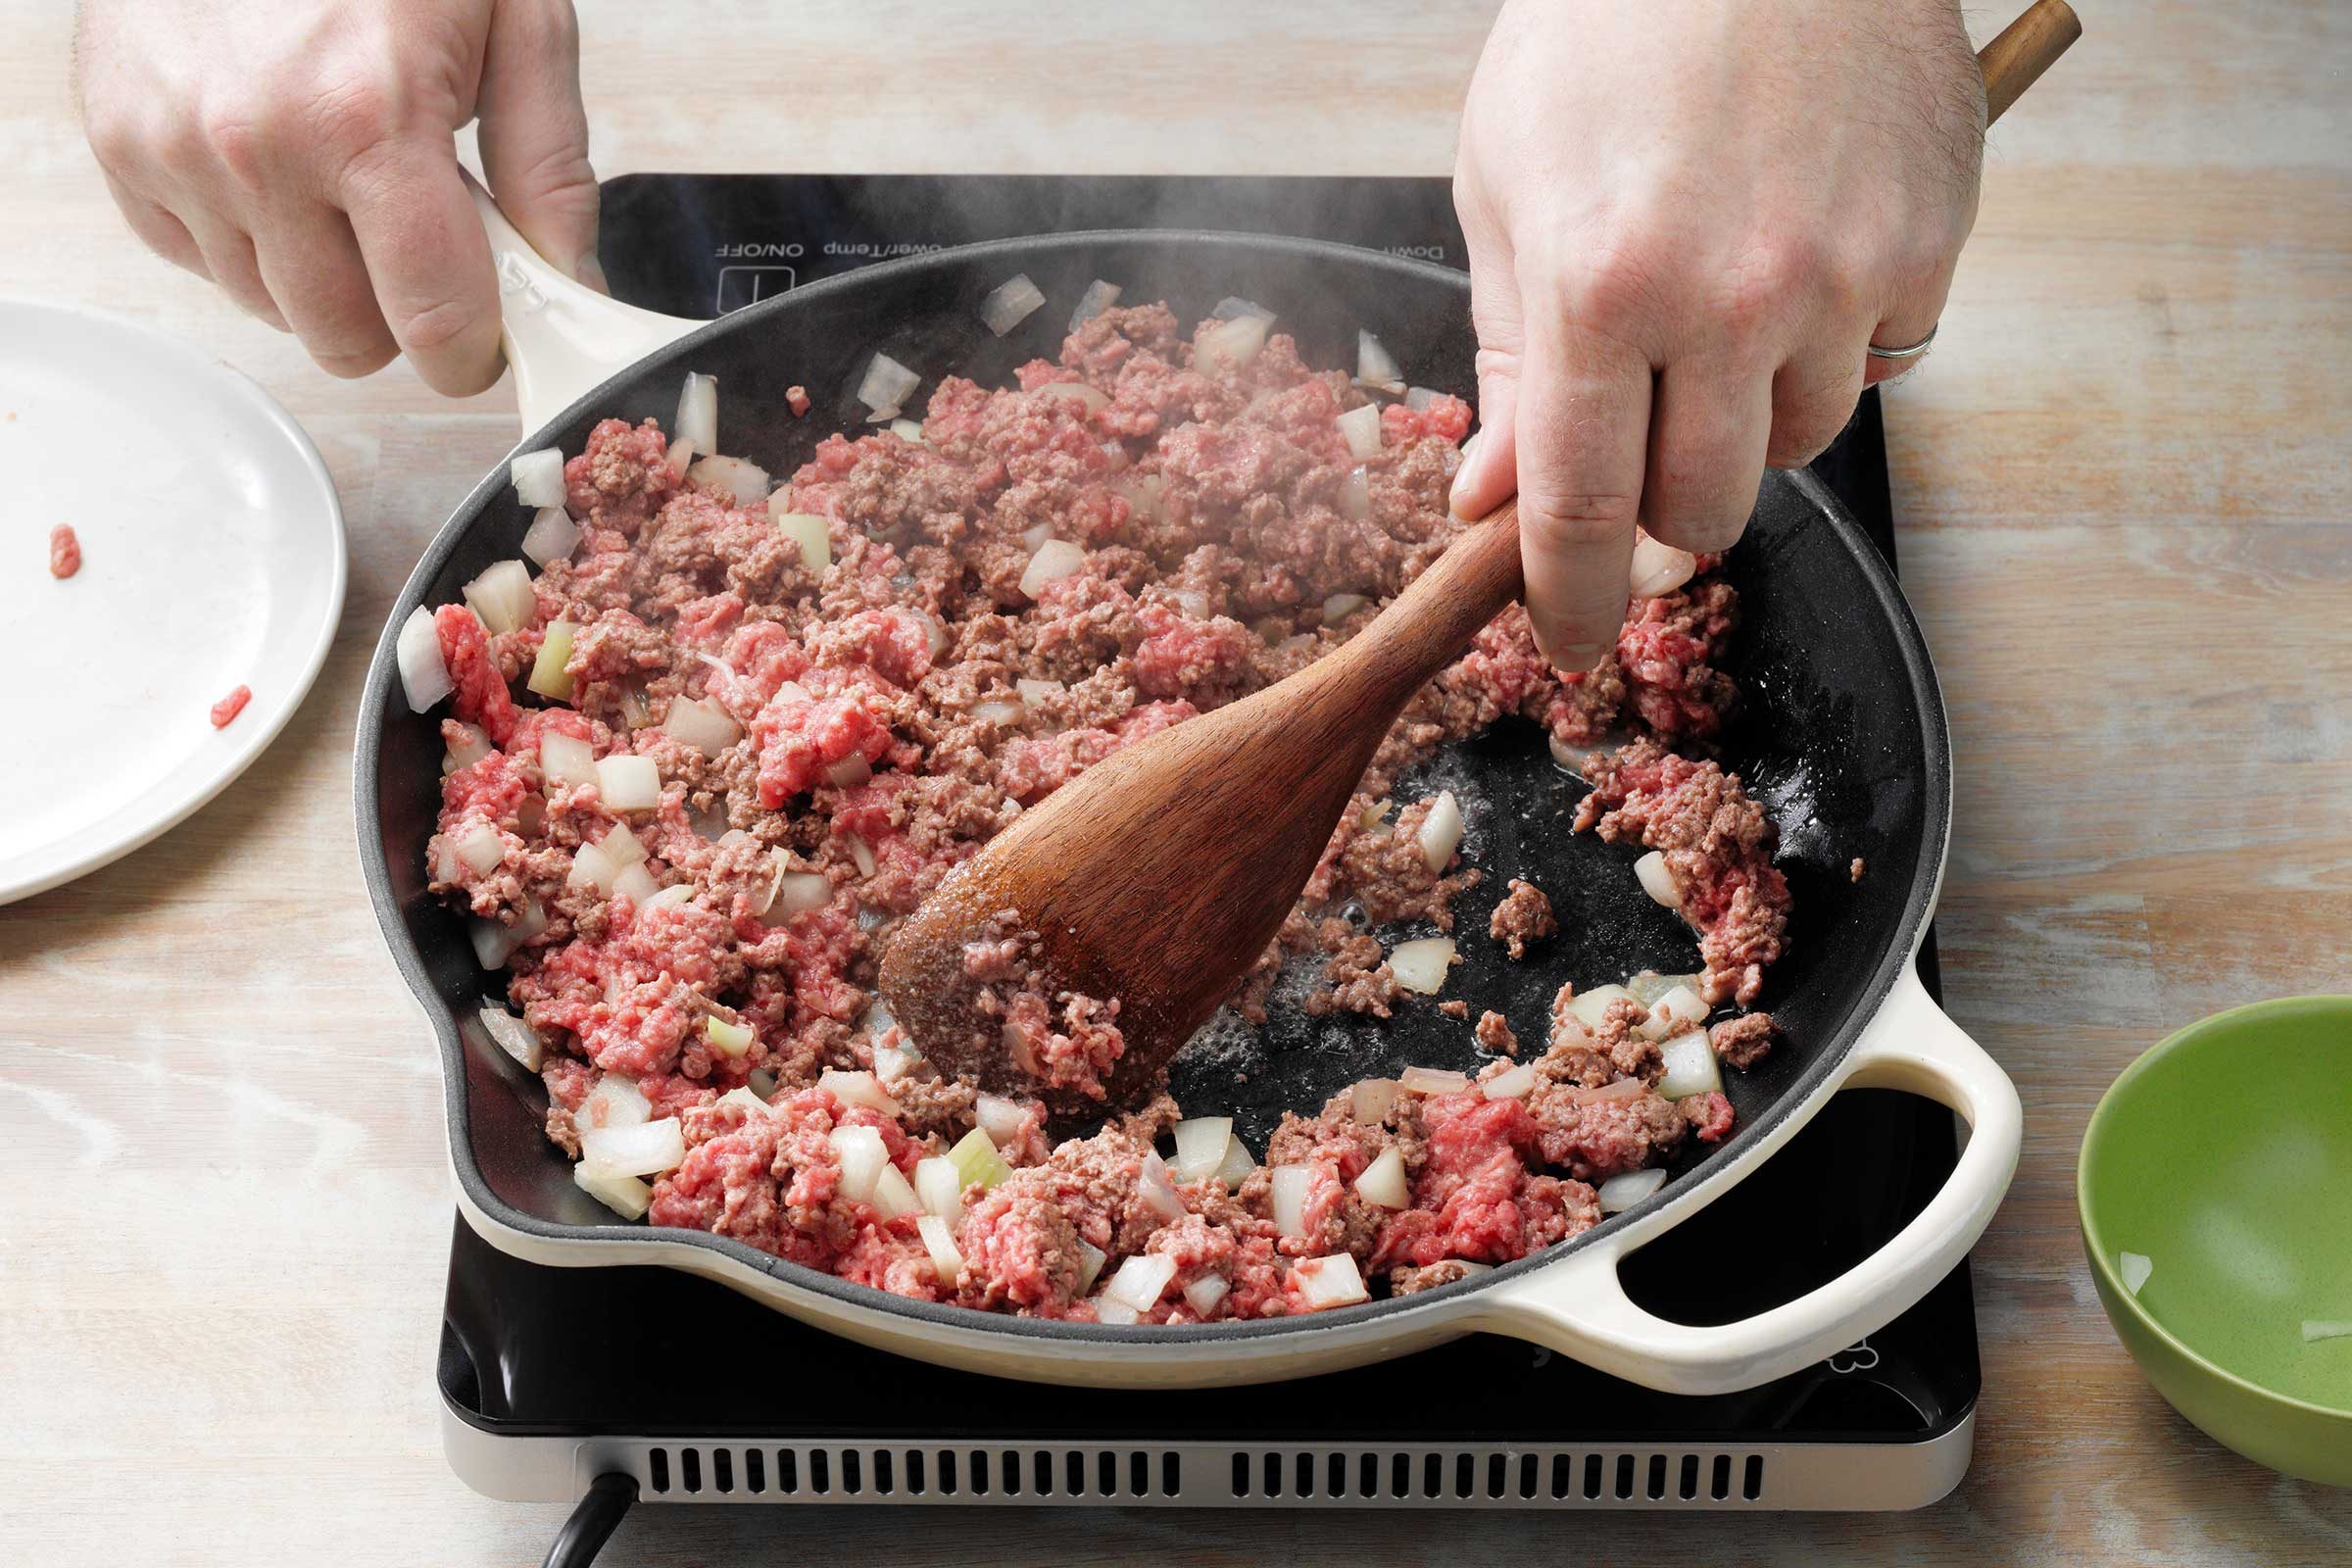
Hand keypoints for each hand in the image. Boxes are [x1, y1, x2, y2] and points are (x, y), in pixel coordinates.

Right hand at [74, 0, 598, 394]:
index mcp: (367, 118)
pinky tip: (281, 162)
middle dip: (397, 313)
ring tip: (345, 174)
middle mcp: (258, 147)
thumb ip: (550, 163)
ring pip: (272, 310)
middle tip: (418, 234)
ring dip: (322, 272)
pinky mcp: (119, 143)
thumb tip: (570, 286)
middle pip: (348, 340)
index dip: (474, 348)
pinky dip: (249, 235)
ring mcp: (174, 148)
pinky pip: (200, 261)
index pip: (434, 320)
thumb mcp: (512, 17)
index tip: (486, 332)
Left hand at [1449, 0, 1984, 665]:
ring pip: (1798, 450)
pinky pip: (1883, 366)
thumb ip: (1508, 354)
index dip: (1567, 600)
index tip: (1563, 642)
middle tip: (1641, 451)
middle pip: (1702, 512)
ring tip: (1719, 316)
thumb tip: (1495, 498)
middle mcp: (1732, 297)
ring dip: (1748, 424)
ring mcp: (1845, 275)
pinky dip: (1835, 348)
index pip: (1583, 511)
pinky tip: (1797, 262)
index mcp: (1602, 285)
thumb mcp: (1506, 184)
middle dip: (1658, 512)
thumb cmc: (1610, 28)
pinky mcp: (1930, 245)